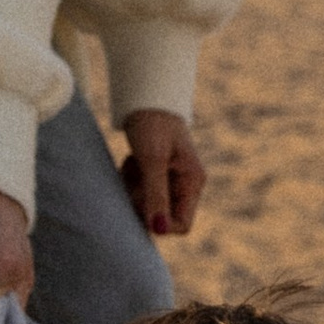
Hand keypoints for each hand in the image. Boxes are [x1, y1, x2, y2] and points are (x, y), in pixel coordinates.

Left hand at [120, 108, 204, 239]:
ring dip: (134, 190)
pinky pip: (141, 191)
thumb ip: (156, 195)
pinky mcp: (156, 173)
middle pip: (161, 215)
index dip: (159, 221)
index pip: (181, 224)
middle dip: (143, 202)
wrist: (145, 93)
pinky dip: (132, 181)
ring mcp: (170, 179)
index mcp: (193, 182)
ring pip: (148, 204)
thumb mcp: (152, 160)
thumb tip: (159, 230)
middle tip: (133, 176)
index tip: (140, 201)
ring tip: (131, 164)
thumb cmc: (152, 122)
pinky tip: (131, 161)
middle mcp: (185, 184)